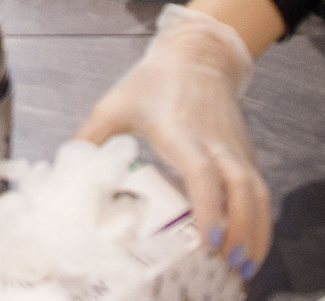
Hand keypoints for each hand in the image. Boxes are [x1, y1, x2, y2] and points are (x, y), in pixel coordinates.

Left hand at [77, 5, 270, 278]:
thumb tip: (65, 170)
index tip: (208, 240)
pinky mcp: (245, 155)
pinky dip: (260, 221)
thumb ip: (90, 138)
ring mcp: (235, 150)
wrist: (196, 56)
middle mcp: (216, 144)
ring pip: (258, 194)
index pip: (203, 174)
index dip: (209, 208)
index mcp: (182, 133)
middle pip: (242, 190)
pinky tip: (247, 247)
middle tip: (230, 268)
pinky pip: (260, 191)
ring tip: (243, 269)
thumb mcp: (114, 106)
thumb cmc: (153, 82)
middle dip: (241, 231)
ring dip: (256, 232)